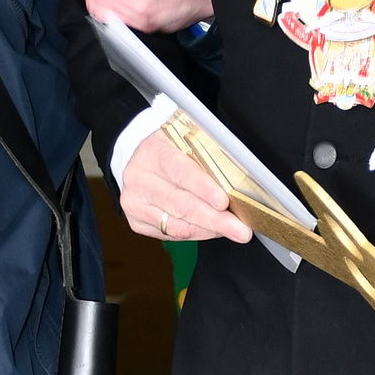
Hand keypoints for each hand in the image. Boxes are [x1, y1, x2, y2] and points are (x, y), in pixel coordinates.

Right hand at [121, 131, 250, 244]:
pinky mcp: (136, 222)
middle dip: (215, 220)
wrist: (144, 159)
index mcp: (153, 151)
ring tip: (233, 230)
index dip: (203, 189)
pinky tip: (212, 230)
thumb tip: (237, 185)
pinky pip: (171, 235)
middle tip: (240, 230)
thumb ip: (208, 158)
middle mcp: (139, 178)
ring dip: (209, 230)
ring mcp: (134, 202)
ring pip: (177, 225)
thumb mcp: (188, 140)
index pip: (181, 172)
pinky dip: (196, 234)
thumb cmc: (174, 148)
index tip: (224, 202)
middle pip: (180, 205)